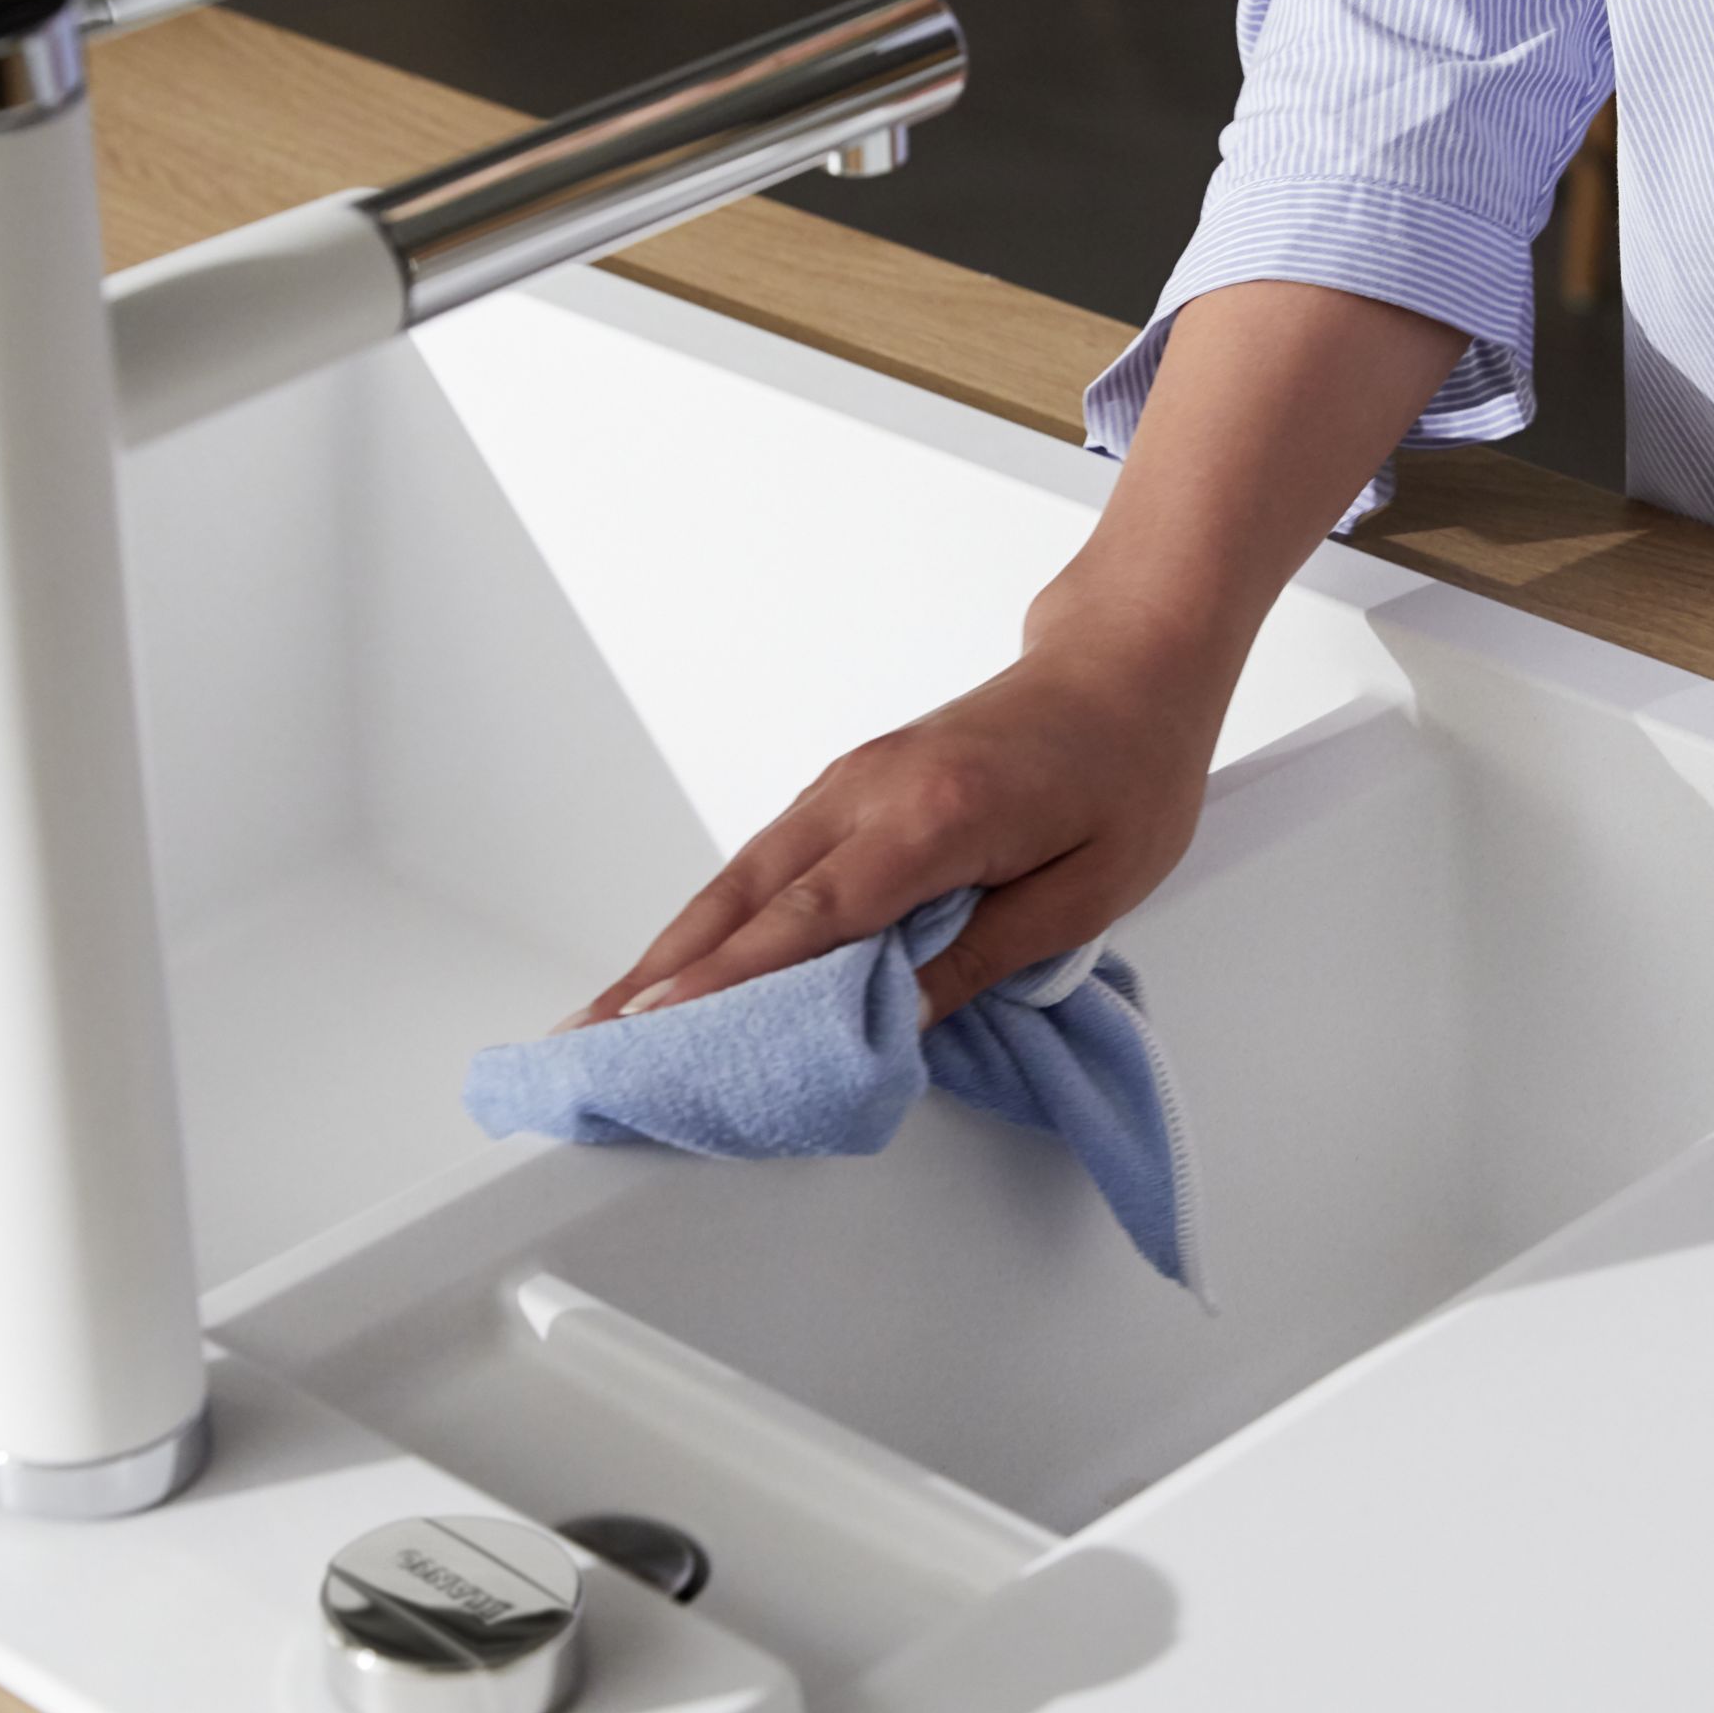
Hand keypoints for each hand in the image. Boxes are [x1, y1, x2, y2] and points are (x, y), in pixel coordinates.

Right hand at [559, 279, 1465, 1030]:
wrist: (1125, 663)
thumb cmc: (1127, 767)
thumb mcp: (1088, 889)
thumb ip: (982, 958)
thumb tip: (894, 1027)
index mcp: (933, 817)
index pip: (813, 917)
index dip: (731, 981)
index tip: (659, 1028)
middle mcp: (869, 792)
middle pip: (743, 899)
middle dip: (659, 980)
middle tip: (586, 1049)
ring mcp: (848, 785)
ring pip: (737, 881)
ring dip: (668, 953)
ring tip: (605, 1023)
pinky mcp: (847, 789)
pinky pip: (764, 865)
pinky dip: (712, 921)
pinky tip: (679, 967)